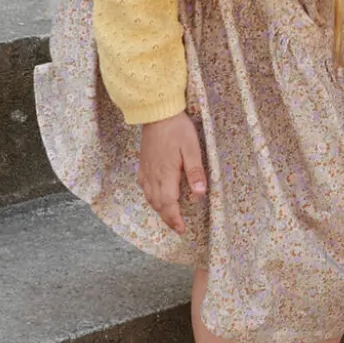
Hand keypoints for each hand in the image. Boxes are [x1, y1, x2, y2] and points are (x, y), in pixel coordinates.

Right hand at [138, 111, 205, 233]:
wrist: (157, 113)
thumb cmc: (177, 129)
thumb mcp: (192, 148)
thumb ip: (195, 172)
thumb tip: (200, 194)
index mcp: (165, 174)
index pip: (169, 204)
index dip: (175, 219)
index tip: (181, 229)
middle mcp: (152, 176)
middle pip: (158, 204)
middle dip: (167, 218)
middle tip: (177, 227)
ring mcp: (146, 170)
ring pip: (149, 197)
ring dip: (159, 209)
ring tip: (170, 216)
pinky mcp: (143, 164)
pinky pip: (144, 187)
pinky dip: (151, 197)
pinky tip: (157, 197)